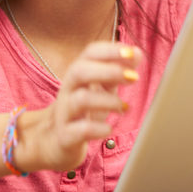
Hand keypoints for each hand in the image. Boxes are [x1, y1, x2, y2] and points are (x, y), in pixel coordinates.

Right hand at [16, 42, 141, 172]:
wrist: (54, 141)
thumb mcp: (101, 87)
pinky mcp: (65, 136)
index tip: (133, 53)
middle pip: (79, 70)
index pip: (90, 53)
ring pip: (80, 100)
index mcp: (78, 74)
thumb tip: (138, 53)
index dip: (111, 50)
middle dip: (109, 70)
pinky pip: (79, 130)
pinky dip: (98, 128)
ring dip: (108, 101)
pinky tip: (109, 129)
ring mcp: (64, 113)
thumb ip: (117, 70)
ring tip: (124, 107)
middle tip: (134, 77)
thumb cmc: (83, 109)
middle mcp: (68, 89)